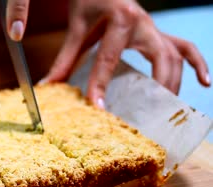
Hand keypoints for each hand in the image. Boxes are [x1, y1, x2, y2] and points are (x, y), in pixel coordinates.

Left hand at [5, 0, 209, 108]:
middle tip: (145, 115)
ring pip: (176, 57)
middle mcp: (145, 23)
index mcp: (121, 19)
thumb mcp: (77, 27)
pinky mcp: (159, 33)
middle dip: (155, 88)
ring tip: (169, 110)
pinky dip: (197, 64)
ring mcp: (155, 28)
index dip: (101, 84)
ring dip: (174, 84)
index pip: (110, 59)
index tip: (96, 107)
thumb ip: (65, 58)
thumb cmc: (90, 0)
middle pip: (159, 59)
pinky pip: (185, 48)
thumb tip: (49, 85)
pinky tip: (205, 83)